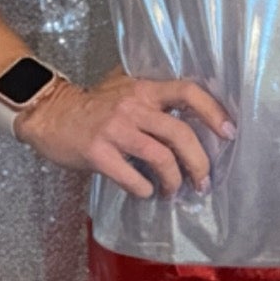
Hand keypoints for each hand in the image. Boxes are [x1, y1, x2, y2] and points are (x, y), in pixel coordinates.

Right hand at [14, 64, 235, 198]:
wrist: (50, 115)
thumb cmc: (92, 108)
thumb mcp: (125, 92)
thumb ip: (154, 102)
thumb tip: (194, 125)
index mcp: (144, 89)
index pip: (188, 91)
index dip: (213, 112)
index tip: (229, 133)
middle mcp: (133, 105)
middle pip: (181, 133)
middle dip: (199, 162)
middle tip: (203, 181)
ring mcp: (115, 129)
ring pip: (161, 157)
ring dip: (174, 180)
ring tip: (174, 191)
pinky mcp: (98, 152)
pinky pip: (132, 177)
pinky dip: (144, 189)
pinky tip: (145, 191)